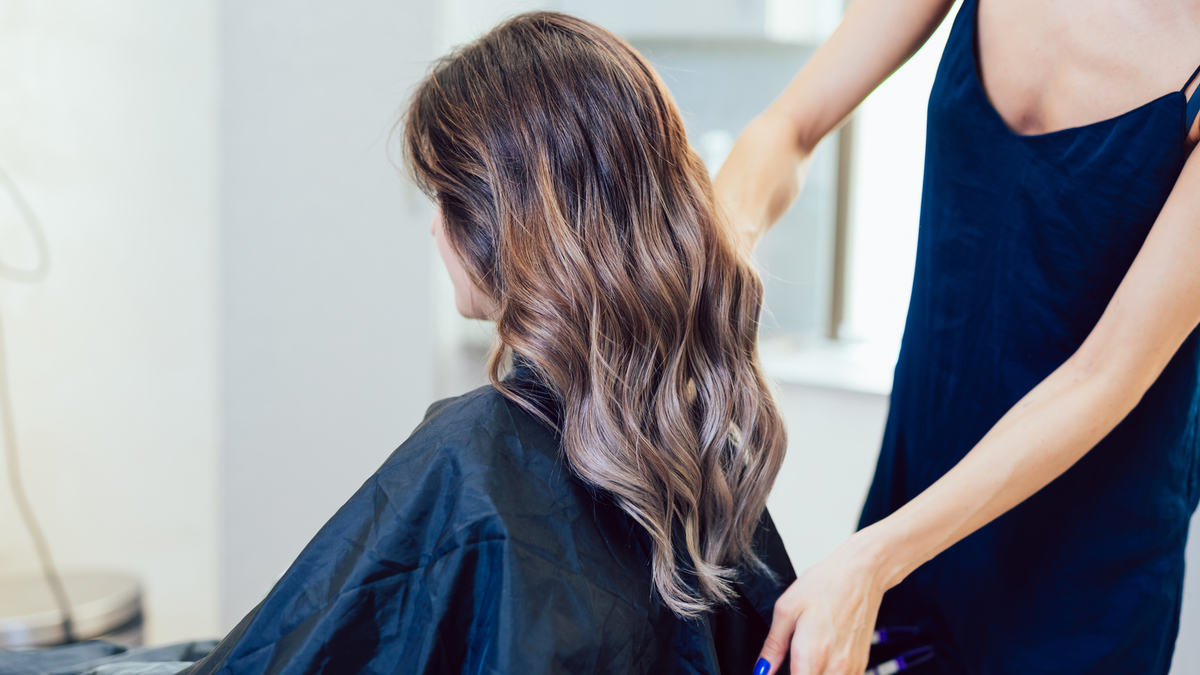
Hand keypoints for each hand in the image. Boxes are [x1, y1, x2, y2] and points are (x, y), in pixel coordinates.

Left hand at [755, 532, 891, 674]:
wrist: (860, 574)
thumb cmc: (824, 585)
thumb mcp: (786, 610)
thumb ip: (773, 647)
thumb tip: (761, 670)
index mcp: (812, 655)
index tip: (774, 671)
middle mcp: (835, 667)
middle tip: (789, 662)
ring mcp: (851, 669)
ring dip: (811, 674)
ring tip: (803, 658)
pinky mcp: (860, 665)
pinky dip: (826, 673)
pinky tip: (820, 659)